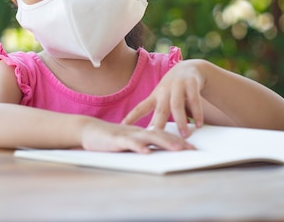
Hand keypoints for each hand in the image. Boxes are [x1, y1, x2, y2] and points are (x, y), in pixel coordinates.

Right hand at [80, 119, 194, 152]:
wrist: (89, 130)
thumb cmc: (111, 138)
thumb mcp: (130, 141)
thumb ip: (144, 145)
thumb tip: (158, 153)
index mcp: (143, 132)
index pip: (164, 135)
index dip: (178, 141)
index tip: (193, 148)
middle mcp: (139, 131)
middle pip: (162, 135)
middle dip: (178, 142)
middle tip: (192, 149)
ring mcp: (129, 134)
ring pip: (150, 137)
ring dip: (165, 143)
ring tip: (178, 149)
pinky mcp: (117, 139)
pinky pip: (130, 142)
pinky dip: (139, 147)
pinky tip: (147, 152)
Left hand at [121, 60, 205, 136]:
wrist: (188, 68)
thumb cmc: (173, 90)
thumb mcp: (163, 101)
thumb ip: (157, 117)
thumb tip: (148, 136)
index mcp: (155, 96)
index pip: (141, 108)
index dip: (132, 117)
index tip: (123, 126)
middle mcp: (165, 91)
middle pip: (160, 110)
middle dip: (158, 125)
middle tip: (157, 139)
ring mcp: (178, 86)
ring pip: (177, 105)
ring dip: (180, 121)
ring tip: (184, 135)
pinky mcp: (191, 83)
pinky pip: (194, 100)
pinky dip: (197, 113)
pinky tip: (198, 124)